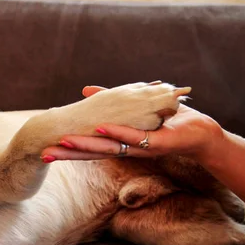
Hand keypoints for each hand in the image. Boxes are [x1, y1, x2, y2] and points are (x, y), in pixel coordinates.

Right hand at [41, 85, 225, 162]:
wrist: (199, 133)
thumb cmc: (166, 122)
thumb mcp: (132, 109)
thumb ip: (109, 100)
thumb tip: (85, 89)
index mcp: (116, 142)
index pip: (87, 146)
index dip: (66, 148)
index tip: (44, 150)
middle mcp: (124, 149)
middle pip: (91, 152)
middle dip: (68, 154)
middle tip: (44, 154)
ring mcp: (138, 148)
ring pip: (107, 146)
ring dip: (86, 146)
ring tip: (64, 144)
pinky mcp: (154, 143)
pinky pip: (132, 137)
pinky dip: (117, 132)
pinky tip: (101, 128)